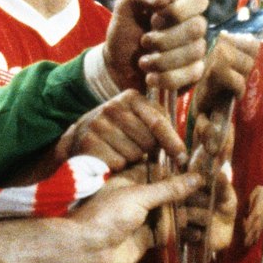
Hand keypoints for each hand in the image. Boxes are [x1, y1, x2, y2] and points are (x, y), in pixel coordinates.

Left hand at [44, 171, 202, 262]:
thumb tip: (197, 177)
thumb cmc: (108, 215)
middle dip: (189, 194)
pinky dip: (183, 234)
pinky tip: (200, 234)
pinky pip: (168, 233)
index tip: (204, 168)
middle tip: (214, 193)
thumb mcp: (139, 196)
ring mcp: (142, 218)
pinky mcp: (146, 239)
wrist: (88, 251)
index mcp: (131, 179)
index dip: (181, 170)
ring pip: (170, 213)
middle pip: (168, 193)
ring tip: (212, 213)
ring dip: (189, 214)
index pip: (161, 169)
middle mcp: (138, 196)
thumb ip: (169, 188)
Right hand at [54, 89, 186, 171]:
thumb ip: (160, 124)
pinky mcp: (88, 143)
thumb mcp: (138, 119)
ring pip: (134, 153)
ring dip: (132, 159)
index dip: (172, 141)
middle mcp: (113, 107)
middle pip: (148, 140)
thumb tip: (183, 151)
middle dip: (148, 150)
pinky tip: (111, 158)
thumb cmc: (119, 130)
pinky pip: (117, 162)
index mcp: (131, 97)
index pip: (158, 122)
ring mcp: (98, 124)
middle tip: (137, 149)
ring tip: (121, 151)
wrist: (79, 136)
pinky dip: (118, 165)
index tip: (182, 156)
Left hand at [106, 0, 209, 92]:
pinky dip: (166, 78)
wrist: (119, 67)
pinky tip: (150, 77)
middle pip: (197, 28)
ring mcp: (196, 50)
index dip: (179, 10)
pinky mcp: (194, 73)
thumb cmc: (126, 32)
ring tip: (142, 62)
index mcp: (181, 5)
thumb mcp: (125, 7)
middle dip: (166, 38)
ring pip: (194, 52)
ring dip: (162, 59)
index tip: (155, 18)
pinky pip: (190, 75)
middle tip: (145, 41)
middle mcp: (193, 26)